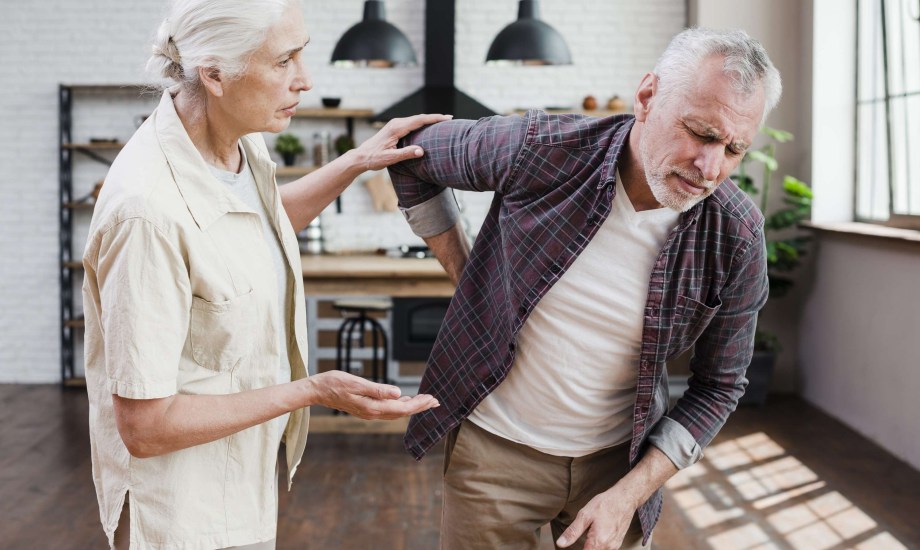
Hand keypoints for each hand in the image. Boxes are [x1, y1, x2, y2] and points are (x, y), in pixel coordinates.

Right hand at [307, 370, 438, 418]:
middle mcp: (373, 413)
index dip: (419, 404)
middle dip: (419, 407)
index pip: (402, 407)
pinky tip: (404, 400)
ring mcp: (368, 412)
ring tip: (424, 401)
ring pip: (395, 412)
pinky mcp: (365, 409)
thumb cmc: (335, 383)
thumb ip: (378, 390)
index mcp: (373, 407)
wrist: (317, 390)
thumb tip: (398, 393)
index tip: (432, 399)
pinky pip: (388, 410)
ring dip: (411, 407)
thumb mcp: (357, 383)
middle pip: (402, 412)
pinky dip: (399, 406)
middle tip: (435, 401)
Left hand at [351, 113, 452, 170]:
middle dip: (435, 117)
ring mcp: (395, 124)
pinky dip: (422, 123)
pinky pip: (411, 123)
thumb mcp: (390, 158)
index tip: (447, 118)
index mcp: (396, 128)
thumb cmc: (374, 158)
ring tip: (442, 122)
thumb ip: (406, 154)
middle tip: (450, 119)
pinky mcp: (394, 128)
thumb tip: (421, 151)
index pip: (419, 120)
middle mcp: (396, 123)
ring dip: (429, 120)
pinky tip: (428, 127)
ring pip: (416, 120)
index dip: (434, 118)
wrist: (361, 156)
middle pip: (419, 118)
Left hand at [556, 485, 638, 549]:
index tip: (575, 542)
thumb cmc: (605, 504)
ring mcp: (614, 546)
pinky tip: (596, 534)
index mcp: (598, 542)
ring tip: (589, 533)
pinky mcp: (617, 543)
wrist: (625, 498)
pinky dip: (599, 545)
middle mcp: (608, 547)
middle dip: (584, 547)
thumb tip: (560, 544)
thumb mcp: (585, 515)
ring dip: (592, 546)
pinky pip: (606, 549)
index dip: (576, 549)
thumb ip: (572, 532)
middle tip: (583, 533)